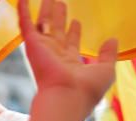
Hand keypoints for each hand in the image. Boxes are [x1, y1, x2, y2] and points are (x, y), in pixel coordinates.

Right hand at [19, 0, 117, 114]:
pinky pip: (26, 25)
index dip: (74, 32)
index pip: (71, 44)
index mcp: (71, 63)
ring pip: (43, 25)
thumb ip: (109, 55)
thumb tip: (112, 40)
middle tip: (60, 3)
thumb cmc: (87, 90)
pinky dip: (22, 11)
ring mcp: (43, 50)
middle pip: (56, 32)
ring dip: (44, 11)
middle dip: (59, 17)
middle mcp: (55, 56)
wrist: (66, 97)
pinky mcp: (33, 46)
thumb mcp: (106, 70)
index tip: (76, 22)